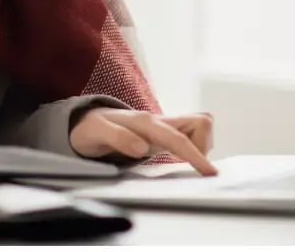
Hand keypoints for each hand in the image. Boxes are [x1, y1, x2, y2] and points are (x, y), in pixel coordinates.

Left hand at [69, 108, 217, 175]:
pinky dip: (195, 147)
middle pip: (200, 123)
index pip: (177, 138)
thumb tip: (142, 147)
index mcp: (145, 122)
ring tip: (183, 162)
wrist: (84, 121)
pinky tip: (181, 160)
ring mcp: (163, 126)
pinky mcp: (164, 134)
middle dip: (204, 146)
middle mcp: (158, 121)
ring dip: (200, 146)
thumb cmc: (91, 128)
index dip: (196, 155)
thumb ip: (118, 137)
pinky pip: (191, 135)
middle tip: (190, 166)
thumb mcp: (97, 133)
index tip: (210, 172)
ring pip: (199, 127)